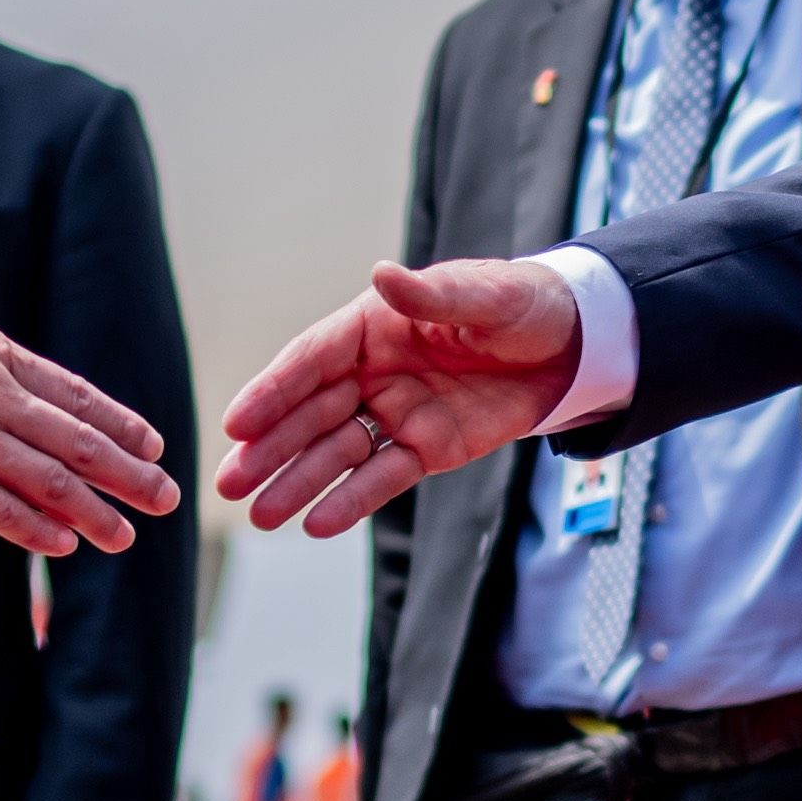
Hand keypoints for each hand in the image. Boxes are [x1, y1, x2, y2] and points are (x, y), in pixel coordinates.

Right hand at [0, 282, 178, 553]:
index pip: (72, 392)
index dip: (118, 422)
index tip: (152, 445)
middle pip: (77, 440)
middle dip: (129, 473)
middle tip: (168, 499)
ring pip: (50, 480)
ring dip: (95, 511)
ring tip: (126, 536)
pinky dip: (37, 528)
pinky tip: (63, 544)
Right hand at [221, 258, 586, 536]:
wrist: (571, 346)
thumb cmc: (521, 305)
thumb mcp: (486, 296)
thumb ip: (434, 296)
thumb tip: (384, 276)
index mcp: (374, 325)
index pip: (312, 359)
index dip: (274, 391)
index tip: (236, 423)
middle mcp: (373, 372)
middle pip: (312, 413)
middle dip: (270, 448)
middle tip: (229, 483)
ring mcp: (396, 413)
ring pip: (337, 452)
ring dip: (299, 482)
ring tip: (260, 514)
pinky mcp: (426, 449)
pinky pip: (383, 478)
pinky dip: (352, 501)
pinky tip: (317, 524)